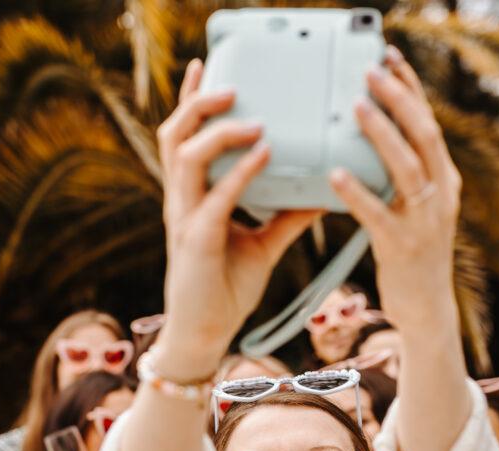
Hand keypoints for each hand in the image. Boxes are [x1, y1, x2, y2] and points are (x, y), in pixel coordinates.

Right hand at [153, 59, 320, 378]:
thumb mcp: (263, 245)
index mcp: (192, 197)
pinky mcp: (197, 242)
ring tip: (252, 118)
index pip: (183, 136)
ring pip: (186, 158)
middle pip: (174, 134)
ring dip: (219, 132)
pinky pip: (215, 199)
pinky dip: (239, 174)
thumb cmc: (226, 289)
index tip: (205, 67)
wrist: (204, 335)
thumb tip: (324, 191)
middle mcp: (182, 201)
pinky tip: (264, 156)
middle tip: (232, 85)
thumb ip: (288, 216)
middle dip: (198, 102)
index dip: (191, 100)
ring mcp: (186, 219)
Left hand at [329, 47, 461, 334]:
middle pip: (423, 135)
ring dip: (379, 133)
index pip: (429, 123)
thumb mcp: (416, 209)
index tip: (390, 58)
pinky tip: (334, 175)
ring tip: (354, 107)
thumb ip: (401, 176)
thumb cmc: (412, 255)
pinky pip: (376, 213)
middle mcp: (441, 194)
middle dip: (397, 99)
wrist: (426, 310)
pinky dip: (356, 191)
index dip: (410, 88)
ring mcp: (424, 220)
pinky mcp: (402, 246)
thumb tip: (370, 138)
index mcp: (444, 180)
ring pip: (405, 166)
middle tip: (370, 72)